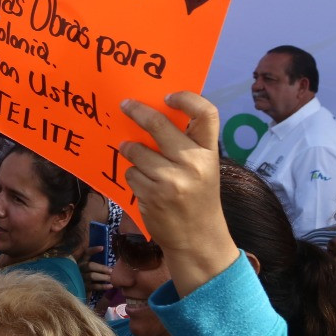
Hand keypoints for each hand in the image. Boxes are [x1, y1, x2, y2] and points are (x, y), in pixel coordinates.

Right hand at [82, 250, 112, 290]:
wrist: (77, 288)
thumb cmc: (86, 275)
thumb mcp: (88, 267)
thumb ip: (96, 264)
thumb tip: (112, 263)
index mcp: (81, 261)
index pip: (86, 253)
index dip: (93, 250)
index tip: (102, 248)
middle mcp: (79, 268)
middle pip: (90, 265)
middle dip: (101, 268)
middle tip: (111, 270)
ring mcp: (81, 277)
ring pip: (92, 276)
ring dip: (103, 277)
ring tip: (112, 278)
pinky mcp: (83, 287)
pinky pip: (93, 286)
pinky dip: (102, 286)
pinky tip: (110, 286)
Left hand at [119, 92, 235, 291]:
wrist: (198, 239)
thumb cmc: (198, 198)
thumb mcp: (204, 168)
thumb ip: (187, 145)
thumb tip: (152, 116)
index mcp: (210, 152)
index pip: (207, 114)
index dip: (187, 98)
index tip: (167, 96)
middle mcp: (193, 163)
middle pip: (159, 125)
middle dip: (138, 112)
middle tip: (125, 105)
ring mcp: (172, 179)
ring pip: (137, 151)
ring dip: (130, 150)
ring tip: (132, 152)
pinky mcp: (152, 195)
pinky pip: (131, 173)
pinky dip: (132, 175)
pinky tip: (143, 183)